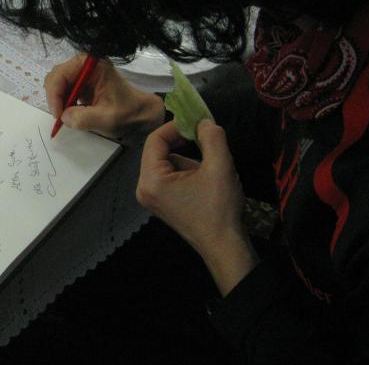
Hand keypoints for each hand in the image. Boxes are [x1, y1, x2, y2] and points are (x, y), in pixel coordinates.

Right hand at [44, 54, 164, 138]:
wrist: (139, 114)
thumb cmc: (127, 113)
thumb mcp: (106, 118)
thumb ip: (83, 118)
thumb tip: (63, 116)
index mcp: (92, 64)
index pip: (61, 74)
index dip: (55, 94)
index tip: (59, 115)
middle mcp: (84, 64)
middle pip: (56, 77)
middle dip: (55, 98)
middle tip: (60, 117)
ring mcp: (82, 73)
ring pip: (57, 84)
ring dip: (59, 102)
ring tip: (66, 117)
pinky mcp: (80, 83)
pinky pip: (63, 91)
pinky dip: (63, 103)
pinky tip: (71, 113)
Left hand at [136, 119, 258, 295]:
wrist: (225, 247)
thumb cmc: (219, 208)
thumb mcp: (220, 167)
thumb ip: (211, 137)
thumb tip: (203, 120)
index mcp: (150, 179)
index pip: (155, 140)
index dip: (175, 126)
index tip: (197, 122)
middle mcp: (144, 188)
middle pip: (159, 151)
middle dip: (184, 144)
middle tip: (207, 142)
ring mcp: (151, 197)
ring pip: (167, 163)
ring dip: (188, 160)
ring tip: (210, 172)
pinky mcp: (162, 203)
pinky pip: (170, 176)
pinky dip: (187, 172)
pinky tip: (205, 183)